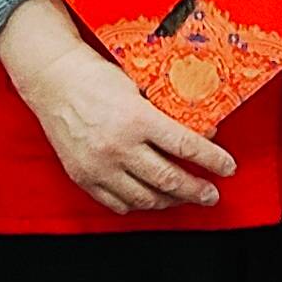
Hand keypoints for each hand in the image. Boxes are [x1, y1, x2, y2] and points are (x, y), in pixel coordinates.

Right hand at [0, 0, 234, 213]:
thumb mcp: (139, 85)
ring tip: (183, 197)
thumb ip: (168, 112)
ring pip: (145, 198)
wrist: (52, 81)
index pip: (186, 147)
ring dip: (170, 201)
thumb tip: (203, 132)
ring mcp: (99, 166)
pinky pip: (117, 203)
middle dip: (197, 190)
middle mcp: (118, 147)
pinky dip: (138, 204)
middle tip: (211, 194)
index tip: (228, 168)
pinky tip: (149, 197)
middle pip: (169, 180)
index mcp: (136, 119)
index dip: (213, 161)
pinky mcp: (83, 177)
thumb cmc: (96, 78)